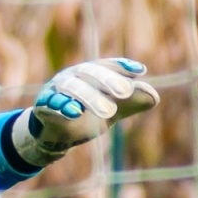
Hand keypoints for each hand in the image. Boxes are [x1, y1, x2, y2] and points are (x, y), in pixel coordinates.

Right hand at [10, 58, 158, 167]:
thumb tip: (154, 97)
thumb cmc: (87, 115)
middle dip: (108, 81)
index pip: (106, 65)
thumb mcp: (113, 110)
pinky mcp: (43, 105)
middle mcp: (73, 76)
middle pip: (89, 72)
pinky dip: (61, 106)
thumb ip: (131, 102)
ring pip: (71, 87)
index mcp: (90, 73)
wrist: (56, 133)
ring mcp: (56, 89)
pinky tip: (74, 113)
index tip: (140, 71)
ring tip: (108, 111)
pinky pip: (50, 103)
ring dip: (89, 96)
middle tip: (126, 93)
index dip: (121, 66)